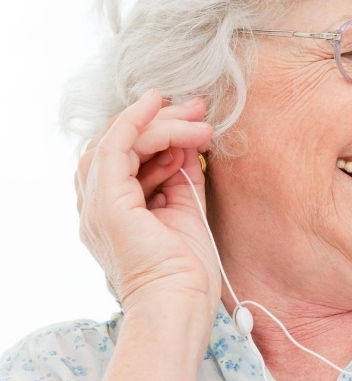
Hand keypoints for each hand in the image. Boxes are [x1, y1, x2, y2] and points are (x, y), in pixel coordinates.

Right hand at [75, 90, 219, 320]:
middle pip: (119, 144)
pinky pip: (114, 147)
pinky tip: (157, 105)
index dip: (159, 132)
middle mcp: (98, 206)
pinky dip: (134, 121)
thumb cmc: (186, 269)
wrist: (181, 301)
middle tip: (198, 107)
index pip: (126, 156)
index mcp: (115, 210)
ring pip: (118, 141)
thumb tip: (188, 140)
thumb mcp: (186, 208)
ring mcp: (97, 205)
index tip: (195, 119)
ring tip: (198, 116)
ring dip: (160, 121)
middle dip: (161, 120)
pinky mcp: (108, 204)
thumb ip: (182, 174)